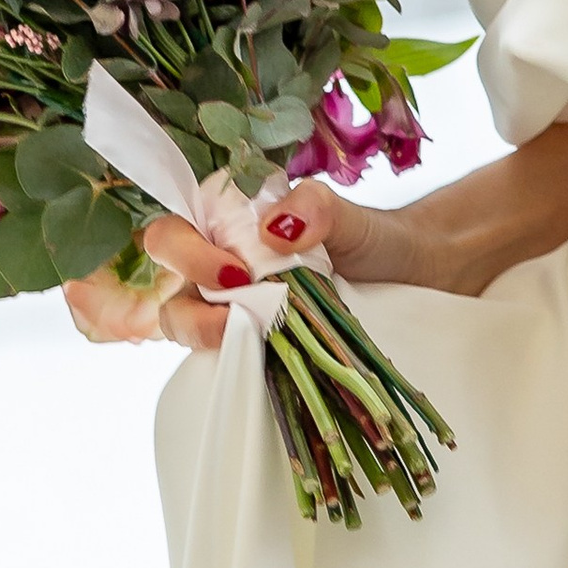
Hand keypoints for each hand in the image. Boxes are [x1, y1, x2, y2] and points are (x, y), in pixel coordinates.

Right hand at [129, 181, 374, 352]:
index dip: (185, 253)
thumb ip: (313, 207)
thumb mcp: (345, 214)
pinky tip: (257, 360)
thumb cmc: (364, 236)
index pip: (172, 233)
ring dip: (204, 335)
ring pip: (181, 322)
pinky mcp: (247, 342)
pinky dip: (228, 358)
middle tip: (238, 315)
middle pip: (167, 283)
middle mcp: (216, 261)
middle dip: (189, 304)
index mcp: (225, 221)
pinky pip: (217, 354)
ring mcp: (228, 305)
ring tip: (251, 340)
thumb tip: (273, 230)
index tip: (233, 273)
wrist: (400, 274)